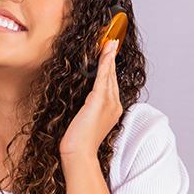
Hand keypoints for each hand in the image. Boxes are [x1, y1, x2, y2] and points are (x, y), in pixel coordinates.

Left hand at [59, 39, 122, 158]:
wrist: (79, 153)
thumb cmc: (79, 141)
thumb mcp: (85, 120)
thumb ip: (87, 107)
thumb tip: (83, 99)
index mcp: (113, 109)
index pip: (111, 83)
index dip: (110, 66)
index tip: (109, 52)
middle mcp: (114, 105)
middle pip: (112, 76)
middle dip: (111, 57)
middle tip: (111, 40)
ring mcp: (109, 103)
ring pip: (109, 74)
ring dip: (109, 56)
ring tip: (109, 41)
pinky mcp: (99, 101)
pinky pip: (103, 77)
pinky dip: (105, 63)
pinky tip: (105, 52)